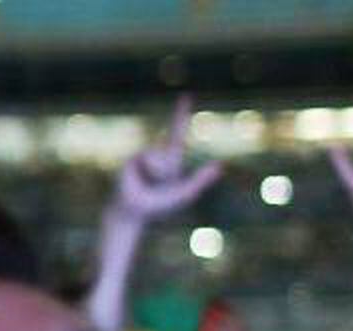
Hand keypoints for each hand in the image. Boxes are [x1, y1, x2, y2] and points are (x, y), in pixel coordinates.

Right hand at [110, 95, 222, 223]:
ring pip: (164, 154)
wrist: (132, 212)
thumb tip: (220, 166)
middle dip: (181, 112)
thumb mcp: (184, 194)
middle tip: (187, 96)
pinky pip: (150, 158)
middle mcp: (159, 153)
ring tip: (151, 183)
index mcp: (170, 160)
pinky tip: (140, 179)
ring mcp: (145, 154)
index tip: (185, 96)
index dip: (180, 116)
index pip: (178, 135)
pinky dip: (151, 171)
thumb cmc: (157, 208)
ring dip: (161, 172)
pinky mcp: (133, 158)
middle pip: (175, 132)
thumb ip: (201, 180)